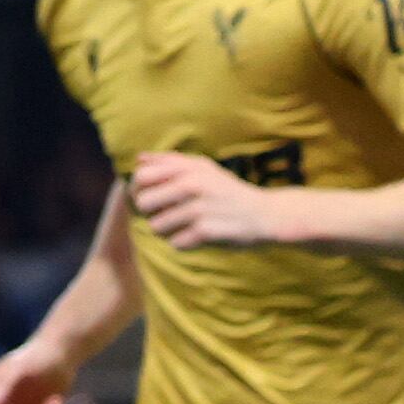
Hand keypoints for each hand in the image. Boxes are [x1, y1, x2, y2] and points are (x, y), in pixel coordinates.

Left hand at [127, 150, 284, 249]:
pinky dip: (185, 243)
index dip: (139, 190)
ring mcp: (198, 208)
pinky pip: (175, 243)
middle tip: (168, 214)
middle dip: (151, 213)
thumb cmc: (227, 191)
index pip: (141, 176)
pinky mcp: (206, 231)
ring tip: (186, 225)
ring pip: (156, 227)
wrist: (265, 214)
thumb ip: (170, 161)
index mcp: (188, 168)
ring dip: (168, 230)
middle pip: (143, 203)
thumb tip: (138, 159)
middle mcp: (192, 185)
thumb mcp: (203, 168)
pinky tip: (199, 236)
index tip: (151, 197)